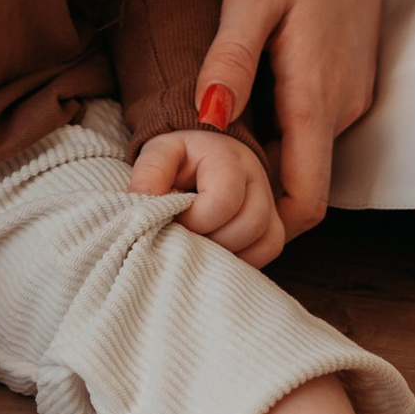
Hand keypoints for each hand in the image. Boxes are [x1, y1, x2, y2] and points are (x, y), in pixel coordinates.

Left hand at [129, 123, 283, 266]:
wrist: (199, 155)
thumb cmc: (178, 158)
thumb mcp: (159, 154)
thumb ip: (149, 172)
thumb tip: (141, 200)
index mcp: (227, 157)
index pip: (223, 200)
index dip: (195, 220)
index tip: (175, 218)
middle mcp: (256, 177)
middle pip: (250, 223)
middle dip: (213, 240)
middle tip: (187, 236)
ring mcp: (269, 201)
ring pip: (266, 240)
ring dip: (229, 252)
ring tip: (201, 243)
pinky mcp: (273, 222)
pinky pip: (270, 249)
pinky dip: (245, 259)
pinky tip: (219, 252)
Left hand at [196, 0, 414, 238]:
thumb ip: (230, 61)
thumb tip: (205, 123)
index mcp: (317, 98)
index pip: (306, 204)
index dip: (264, 226)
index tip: (213, 219)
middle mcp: (341, 109)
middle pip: (298, 187)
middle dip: (250, 195)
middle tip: (188, 181)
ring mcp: (349, 97)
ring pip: (301, 157)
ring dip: (259, 159)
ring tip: (203, 140)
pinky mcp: (346, 82)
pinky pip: (308, 127)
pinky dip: (273, 130)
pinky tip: (236, 101)